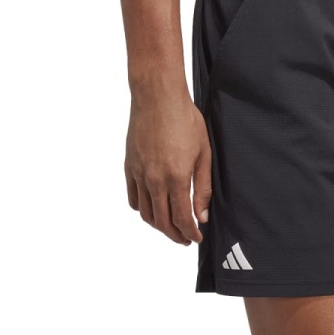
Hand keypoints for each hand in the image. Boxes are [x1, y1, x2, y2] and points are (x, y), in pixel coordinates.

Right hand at [124, 87, 211, 244]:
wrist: (157, 95)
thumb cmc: (185, 119)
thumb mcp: (204, 153)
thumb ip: (203, 188)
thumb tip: (201, 216)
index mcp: (176, 177)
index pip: (182, 218)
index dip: (190, 233)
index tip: (196, 238)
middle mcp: (154, 179)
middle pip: (162, 221)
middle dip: (175, 235)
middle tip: (185, 239)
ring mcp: (138, 173)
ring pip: (146, 213)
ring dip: (158, 226)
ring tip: (170, 227)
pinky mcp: (129, 166)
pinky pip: (133, 198)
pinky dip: (142, 210)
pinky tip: (153, 209)